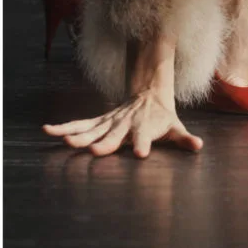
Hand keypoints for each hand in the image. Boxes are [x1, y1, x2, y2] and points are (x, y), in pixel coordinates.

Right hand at [42, 90, 202, 157]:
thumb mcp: (175, 127)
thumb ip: (185, 138)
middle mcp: (125, 124)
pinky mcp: (99, 121)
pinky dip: (64, 128)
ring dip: (78, 135)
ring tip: (65, 141)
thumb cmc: (163, 117)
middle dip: (104, 144)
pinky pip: (80, 125)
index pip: (144, 136)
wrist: (149, 94)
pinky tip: (48, 131)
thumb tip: (199, 146)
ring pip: (92, 129)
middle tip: (93, 152)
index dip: (143, 144)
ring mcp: (110, 121)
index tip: (140, 154)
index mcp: (145, 126)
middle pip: (113, 135)